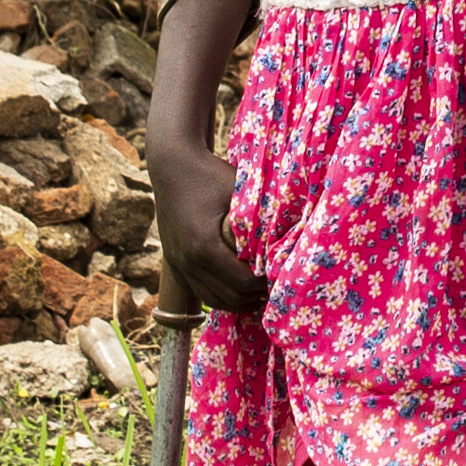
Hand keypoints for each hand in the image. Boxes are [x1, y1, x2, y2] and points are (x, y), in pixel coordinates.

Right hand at [144, 132, 266, 318]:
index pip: (242, 282)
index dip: (264, 284)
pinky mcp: (173, 261)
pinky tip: (237, 289)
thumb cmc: (211, 174)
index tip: (281, 275)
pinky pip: (198, 290)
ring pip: (211, 299)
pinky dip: (219, 294)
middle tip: (275, 288)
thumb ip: (261, 218)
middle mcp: (187, 261)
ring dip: (237, 301)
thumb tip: (293, 236)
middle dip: (254, 296)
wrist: (172, 164)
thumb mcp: (240, 192)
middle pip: (228, 297)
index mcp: (203, 246)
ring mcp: (177, 263)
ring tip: (259, 294)